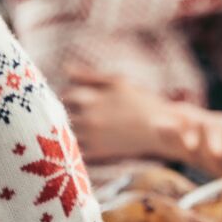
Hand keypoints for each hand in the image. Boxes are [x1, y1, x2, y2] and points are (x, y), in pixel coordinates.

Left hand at [60, 68, 180, 162]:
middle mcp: (89, 118)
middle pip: (63, 114)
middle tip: (83, 112)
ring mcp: (92, 137)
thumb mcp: (117, 81)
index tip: (79, 99)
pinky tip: (87, 139)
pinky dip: (76, 145)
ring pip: (66, 131)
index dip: (71, 96)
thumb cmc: (140, 101)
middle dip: (70, 112)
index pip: (66, 95)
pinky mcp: (98, 152)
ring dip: (70, 127)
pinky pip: (76, 149)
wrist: (159, 128)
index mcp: (91, 98)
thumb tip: (65, 68)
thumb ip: (89, 75)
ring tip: (85, 125)